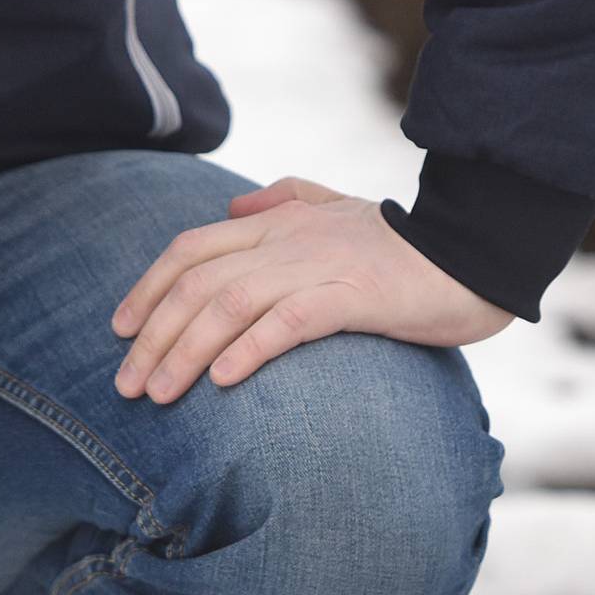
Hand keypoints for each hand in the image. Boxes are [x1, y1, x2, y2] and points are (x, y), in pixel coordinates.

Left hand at [110, 174, 514, 397]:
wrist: (475, 254)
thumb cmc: (408, 246)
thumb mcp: (343, 210)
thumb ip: (288, 200)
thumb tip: (233, 208)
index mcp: (281, 221)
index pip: (192, 247)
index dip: (148, 287)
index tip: (119, 330)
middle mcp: (289, 239)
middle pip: (198, 282)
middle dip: (152, 334)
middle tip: (126, 386)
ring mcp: (319, 265)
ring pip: (229, 304)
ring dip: (185, 351)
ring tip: (159, 395)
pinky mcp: (353, 296)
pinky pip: (287, 321)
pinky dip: (247, 349)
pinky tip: (221, 380)